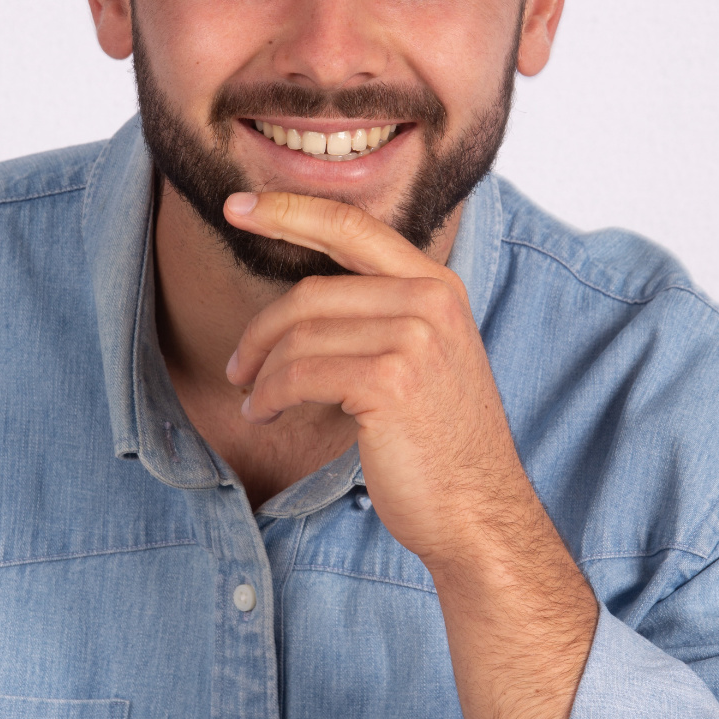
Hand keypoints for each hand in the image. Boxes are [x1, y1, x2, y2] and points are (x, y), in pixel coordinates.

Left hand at [223, 189, 518, 573]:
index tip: (238, 206)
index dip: (288, 210)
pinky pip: (299, 373)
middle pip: (312, 292)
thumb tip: (305, 300)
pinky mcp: (389, 379)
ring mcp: (413, 337)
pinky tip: (264, 415)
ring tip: (254, 400)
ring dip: (262, 372)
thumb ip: (382, 316)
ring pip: (300, 335)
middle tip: (238, 366)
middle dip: (262, 330)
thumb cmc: (441, 446)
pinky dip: (269, 395)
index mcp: (438, 286)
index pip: (351, 226)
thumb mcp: (425, 359)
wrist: (480, 512)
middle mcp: (430, 301)